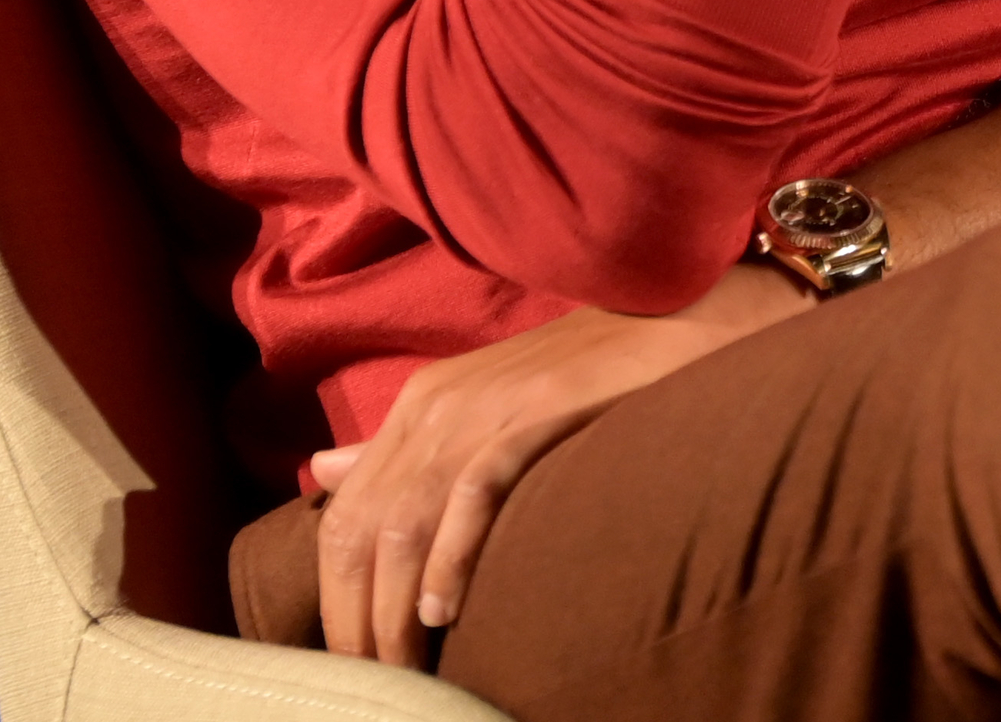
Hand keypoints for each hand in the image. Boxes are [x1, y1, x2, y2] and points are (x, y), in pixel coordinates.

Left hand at [307, 260, 805, 666]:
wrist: (680, 320)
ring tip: (403, 671)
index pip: (343, 517)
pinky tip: (442, 609)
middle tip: (374, 681)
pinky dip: (450, 555)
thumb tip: (320, 473)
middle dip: (355, 617)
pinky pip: (473, 491)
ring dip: (393, 609)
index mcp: (418, 404)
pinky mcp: (535, 413)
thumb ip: (401, 447)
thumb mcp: (479, 408)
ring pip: (404, 522)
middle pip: (361, 529)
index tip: (351, 657)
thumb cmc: (588, 377)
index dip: (336, 597)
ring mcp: (484, 407)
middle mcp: (436, 404)